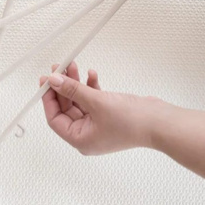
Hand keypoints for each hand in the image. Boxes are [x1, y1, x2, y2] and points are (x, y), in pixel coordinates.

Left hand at [39, 62, 162, 154]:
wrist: (159, 121)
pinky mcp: (107, 113)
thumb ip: (72, 90)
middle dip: (62, 86)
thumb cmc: (131, 122)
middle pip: (66, 107)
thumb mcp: (96, 102)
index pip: (54, 119)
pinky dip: (90, 86)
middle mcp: (87, 133)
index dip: (48, 98)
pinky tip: (93, 74)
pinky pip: (92, 98)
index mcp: (80, 139)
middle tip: (58, 68)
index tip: (45, 80)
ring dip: (75, 83)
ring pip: (79, 100)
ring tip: (72, 65)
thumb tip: (53, 80)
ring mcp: (97, 123)